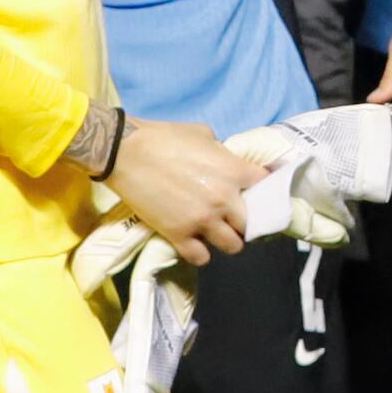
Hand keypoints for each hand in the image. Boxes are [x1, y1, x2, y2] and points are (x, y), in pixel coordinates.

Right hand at [98, 115, 257, 261]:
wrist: (124, 153)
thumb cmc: (164, 137)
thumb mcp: (203, 135)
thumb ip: (222, 154)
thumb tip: (228, 164)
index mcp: (233, 171)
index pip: (267, 187)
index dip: (264, 191)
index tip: (257, 194)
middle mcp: (223, 199)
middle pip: (252, 224)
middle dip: (246, 221)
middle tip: (235, 218)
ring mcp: (202, 220)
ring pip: (233, 246)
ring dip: (227, 240)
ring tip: (217, 233)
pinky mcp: (179, 235)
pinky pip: (202, 258)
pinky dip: (200, 252)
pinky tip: (195, 243)